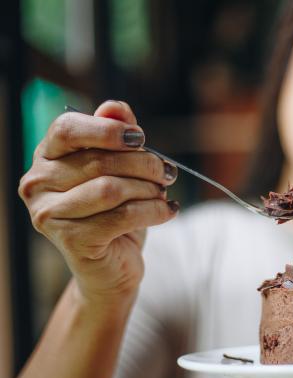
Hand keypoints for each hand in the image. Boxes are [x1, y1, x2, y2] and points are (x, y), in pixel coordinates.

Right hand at [19, 100, 178, 305]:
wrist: (114, 265)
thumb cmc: (117, 212)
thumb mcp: (121, 169)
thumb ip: (117, 136)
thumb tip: (115, 108)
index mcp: (47, 157)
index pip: (68, 129)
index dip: (108, 130)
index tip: (141, 139)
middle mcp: (37, 184)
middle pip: (99, 160)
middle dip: (144, 164)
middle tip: (167, 173)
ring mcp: (49, 214)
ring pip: (111, 189)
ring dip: (149, 190)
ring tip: (163, 195)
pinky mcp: (71, 241)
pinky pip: (122, 216)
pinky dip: (154, 211)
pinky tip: (168, 211)